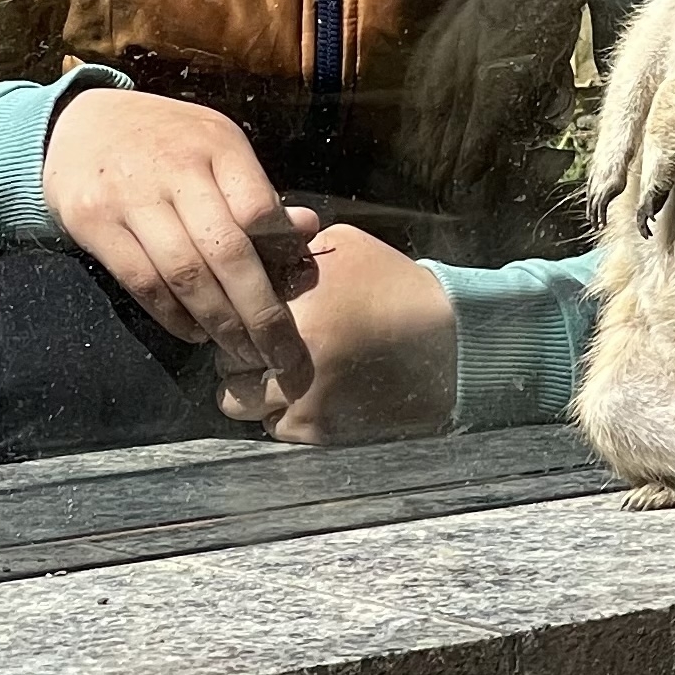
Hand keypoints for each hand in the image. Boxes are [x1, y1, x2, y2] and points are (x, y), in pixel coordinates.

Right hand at [41, 88, 319, 389]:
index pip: (258, 208)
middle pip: (226, 251)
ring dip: (219, 322)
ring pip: (184, 273)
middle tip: (281, 352)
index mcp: (216, 145)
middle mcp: (174, 169)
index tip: (297, 288)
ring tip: (242, 350)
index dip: (281, 254)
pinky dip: (172, 316)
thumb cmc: (167, 143)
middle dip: (260, 311)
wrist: (80, 124)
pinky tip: (195, 333)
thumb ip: (257, 193)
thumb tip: (307, 232)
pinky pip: (142, 281)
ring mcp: (130, 196)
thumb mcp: (217, 147)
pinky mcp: (93, 222)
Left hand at [217, 224, 456, 444]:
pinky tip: (304, 393)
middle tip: (260, 343)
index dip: (233, 308)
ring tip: (273, 374)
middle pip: (225, 358)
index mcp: (297, 305)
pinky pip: (270, 427)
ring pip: (236, 401)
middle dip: (238, 349)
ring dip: (249, 387)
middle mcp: (294, 355)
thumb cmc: (397, 291)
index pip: (229, 310)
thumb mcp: (348, 248)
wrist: (449, 347)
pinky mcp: (318, 429)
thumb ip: (294, 247)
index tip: (245, 308)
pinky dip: (279, 412)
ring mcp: (304, 398)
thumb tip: (254, 245)